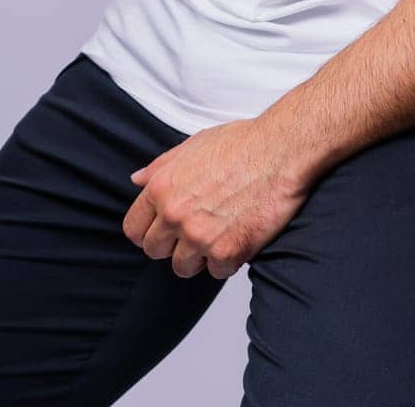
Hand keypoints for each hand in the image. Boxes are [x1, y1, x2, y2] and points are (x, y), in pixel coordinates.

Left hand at [122, 116, 313, 279]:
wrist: (281, 151)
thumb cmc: (242, 143)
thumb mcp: (193, 145)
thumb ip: (161, 166)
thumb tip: (137, 180)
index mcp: (162, 187)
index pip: (134, 228)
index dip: (147, 230)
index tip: (161, 231)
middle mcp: (175, 214)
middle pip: (154, 251)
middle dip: (172, 244)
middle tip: (194, 230)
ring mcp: (199, 236)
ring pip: (182, 267)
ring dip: (198, 256)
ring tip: (218, 233)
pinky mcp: (227, 252)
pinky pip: (216, 272)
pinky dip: (227, 260)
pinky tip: (238, 236)